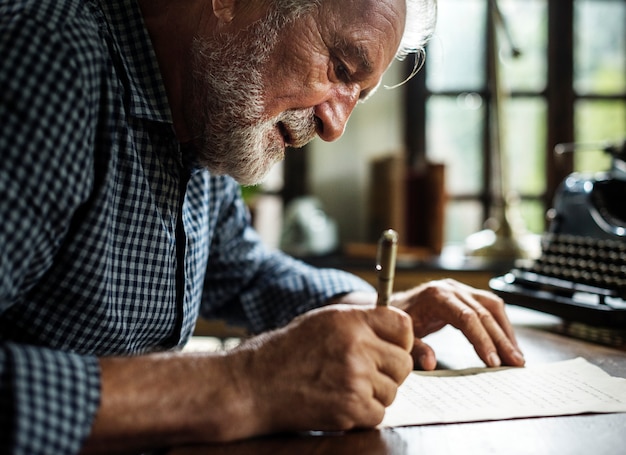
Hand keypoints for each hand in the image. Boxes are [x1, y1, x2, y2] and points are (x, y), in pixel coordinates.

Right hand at [225, 304, 413, 435]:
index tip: (388, 349)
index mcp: (350, 320)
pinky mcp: (351, 408)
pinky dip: (362, 414)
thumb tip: (402, 334)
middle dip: (388, 371)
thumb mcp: (323, 322)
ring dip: (373, 394)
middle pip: (403, 363)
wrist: (252, 386)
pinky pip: (378, 413)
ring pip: (392, 391)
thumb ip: (361, 323)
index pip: (402, 326)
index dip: (399, 340)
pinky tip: (337, 403)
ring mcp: (355, 378)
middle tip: (363, 374)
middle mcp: (356, 346)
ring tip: (341, 387)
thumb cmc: (287, 352)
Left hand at [392, 279, 524, 369]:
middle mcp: (451, 288)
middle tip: (515, 363)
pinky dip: (501, 324)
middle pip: (484, 313)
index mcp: (436, 296)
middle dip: (501, 340)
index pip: (467, 318)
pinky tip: (507, 342)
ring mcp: (459, 289)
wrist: (389, 305)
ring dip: (506, 332)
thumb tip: (431, 363)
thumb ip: (415, 349)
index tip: (493, 362)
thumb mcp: (401, 336)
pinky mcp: (465, 294)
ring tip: (517, 356)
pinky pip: (489, 306)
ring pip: (492, 307)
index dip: (482, 340)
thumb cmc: (395, 321)